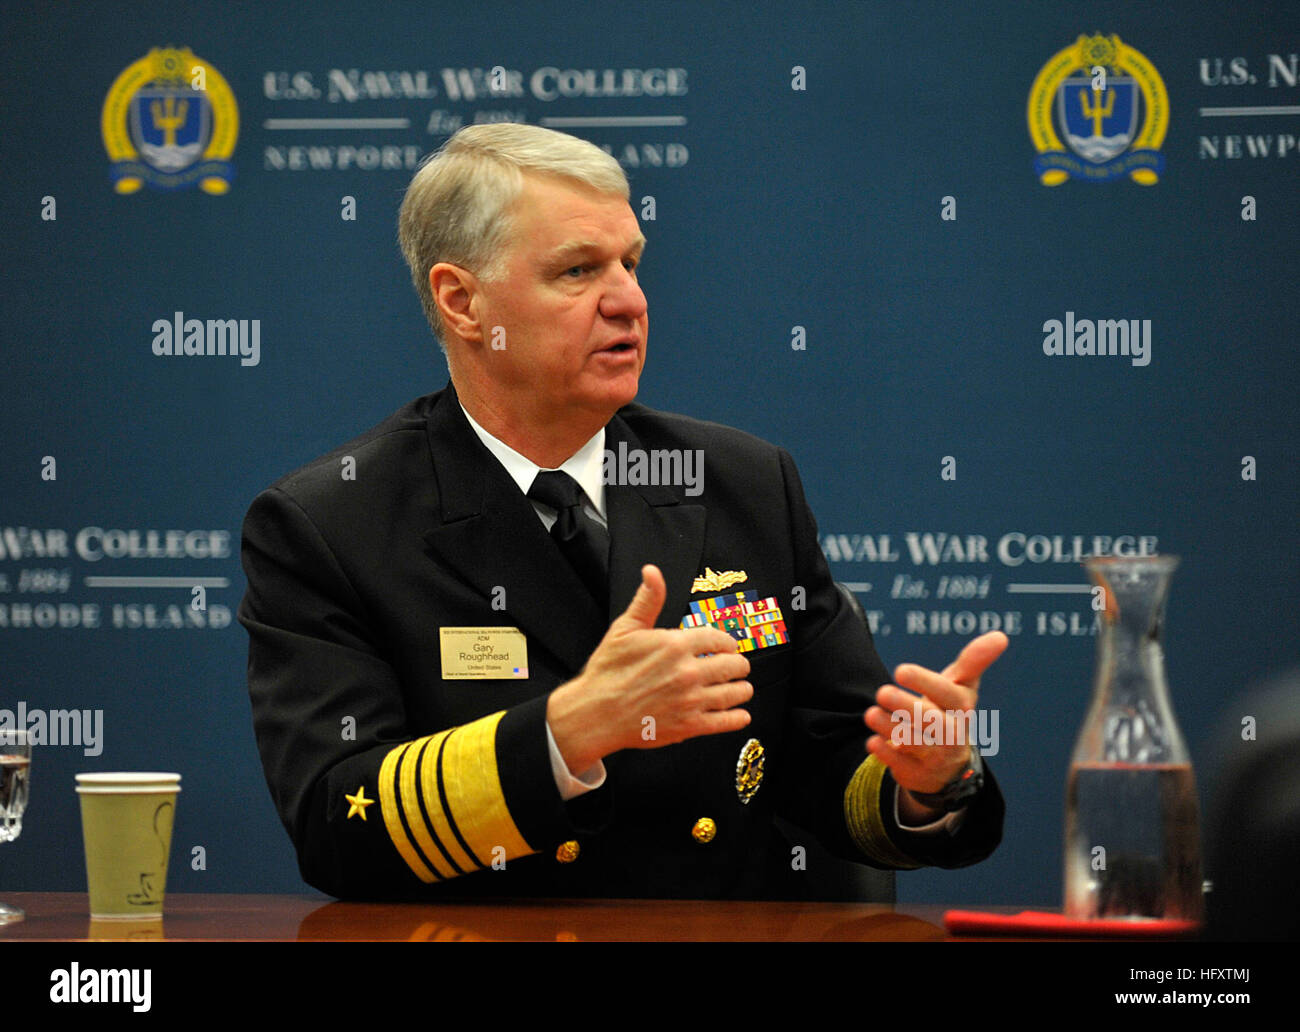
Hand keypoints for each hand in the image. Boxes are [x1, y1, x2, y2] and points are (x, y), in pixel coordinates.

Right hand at [547, 564, 753, 772]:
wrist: (595, 713)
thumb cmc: (607, 671)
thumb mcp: (625, 628)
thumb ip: (647, 600)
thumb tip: (652, 572)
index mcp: (675, 645)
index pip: (718, 638)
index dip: (727, 642)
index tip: (729, 646)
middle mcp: (687, 672)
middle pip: (733, 665)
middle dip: (738, 665)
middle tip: (738, 667)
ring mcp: (690, 700)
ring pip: (733, 693)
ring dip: (742, 689)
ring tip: (743, 688)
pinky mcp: (689, 725)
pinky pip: (724, 721)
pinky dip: (737, 718)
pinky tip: (740, 714)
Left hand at [864, 631, 1007, 816]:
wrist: (947, 763)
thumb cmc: (948, 712)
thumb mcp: (960, 687)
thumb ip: (974, 661)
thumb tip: (1000, 636)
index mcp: (961, 708)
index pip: (948, 694)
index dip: (926, 682)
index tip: (901, 670)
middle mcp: (952, 734)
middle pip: (932, 721)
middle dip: (907, 706)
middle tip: (882, 692)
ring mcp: (935, 757)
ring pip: (914, 743)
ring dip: (890, 728)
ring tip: (871, 714)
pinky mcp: (917, 775)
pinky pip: (901, 766)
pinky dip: (886, 755)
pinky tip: (873, 743)